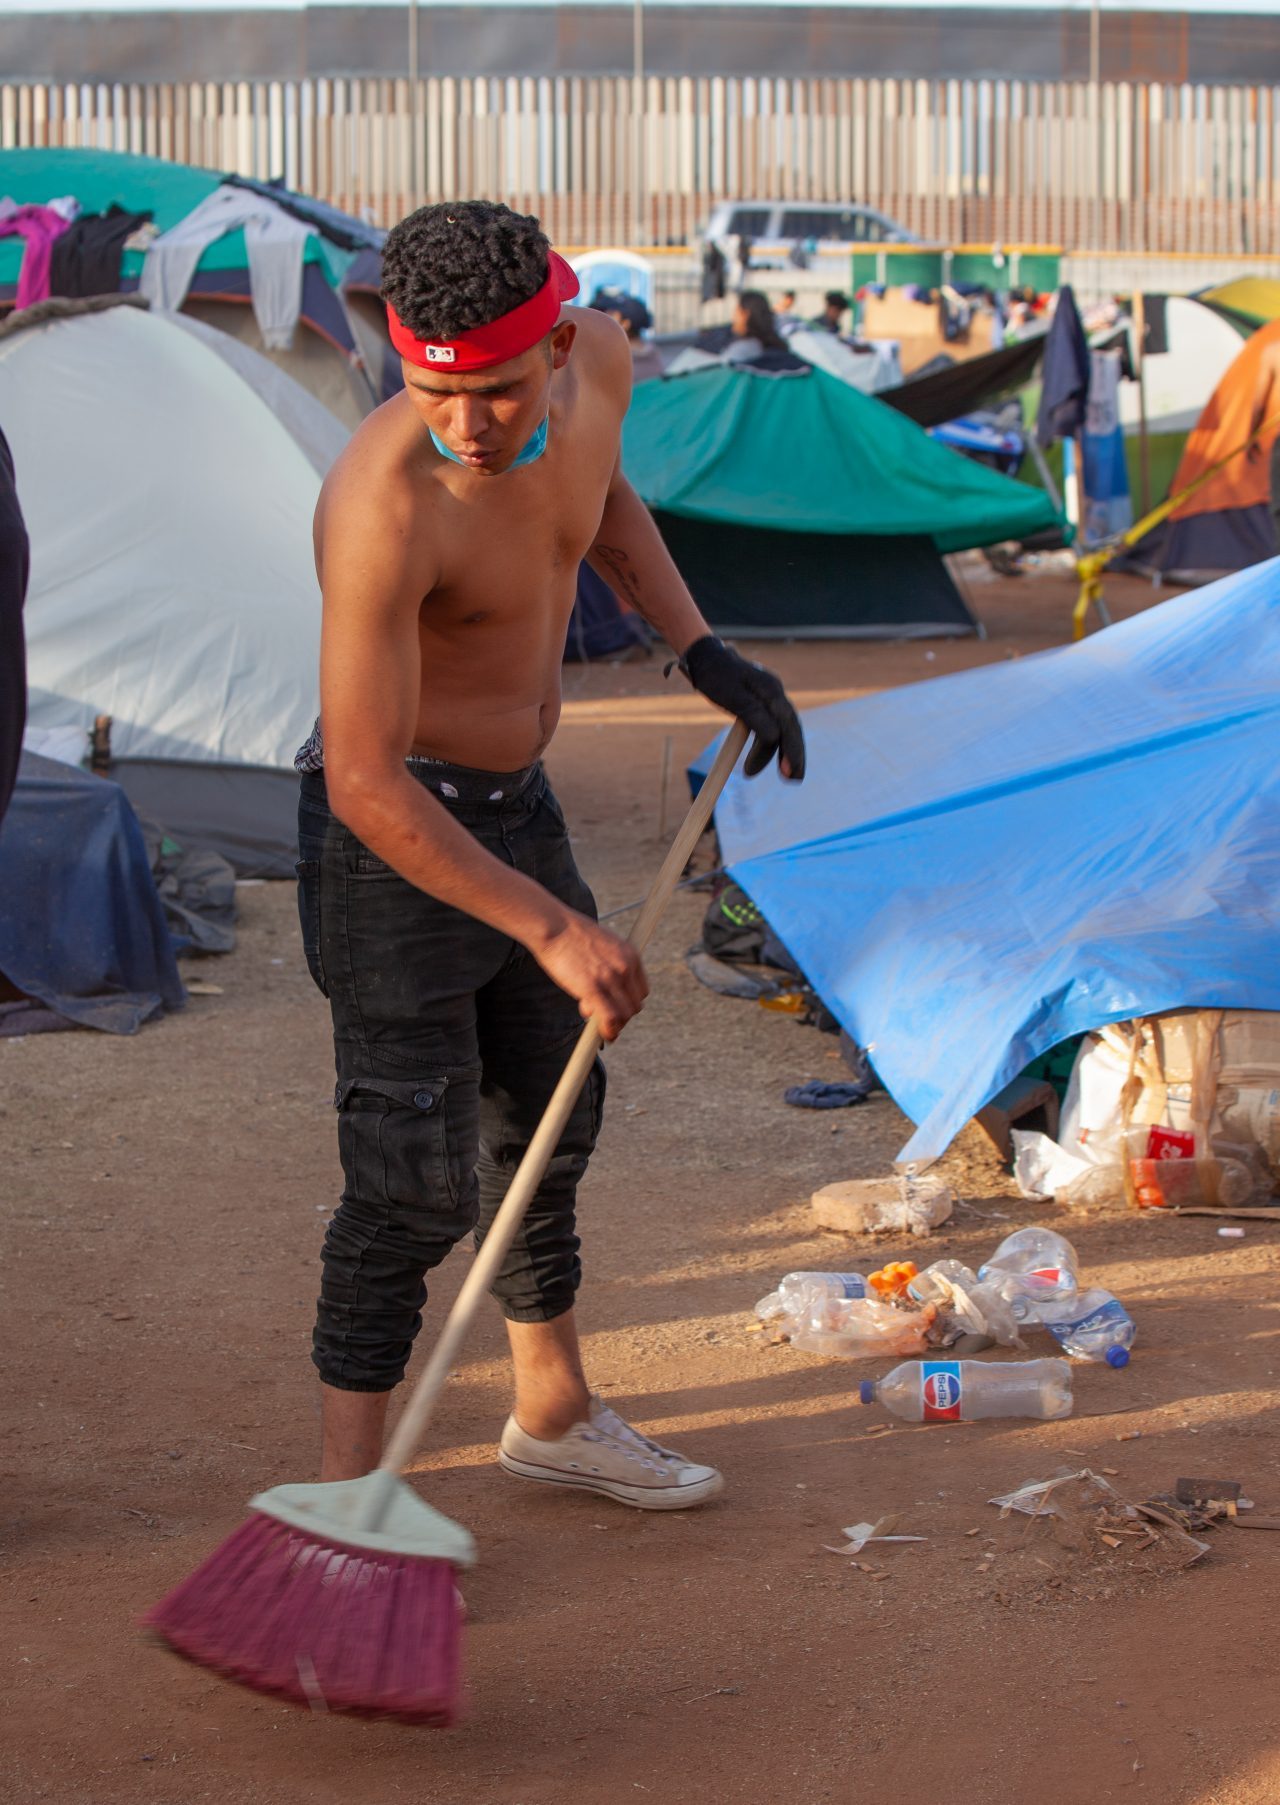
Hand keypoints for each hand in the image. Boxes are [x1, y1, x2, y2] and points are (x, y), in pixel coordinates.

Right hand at [530, 910, 649, 1041]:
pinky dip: (609, 1031)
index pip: (641, 991)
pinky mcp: (593, 988)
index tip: (615, 1007)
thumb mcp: (602, 944)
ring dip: (612, 1024)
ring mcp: (610, 979)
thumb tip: (602, 993)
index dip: (627, 1002)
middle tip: (601, 1016)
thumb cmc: (571, 935)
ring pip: (624, 1015)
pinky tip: (604, 1036)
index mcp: (631, 955)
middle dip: (620, 1015)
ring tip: (593, 1018)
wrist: (553, 925)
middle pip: (634, 1005)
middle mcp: (625, 967)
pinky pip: (610, 1019)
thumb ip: (608, 966)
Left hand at [677, 636, 805, 778]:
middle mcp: (776, 693)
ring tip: (783, 774)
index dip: (789, 751)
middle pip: (791, 728)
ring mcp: (770, 696)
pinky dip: (774, 743)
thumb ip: (755, 717)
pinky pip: (774, 725)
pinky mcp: (762, 701)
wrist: (705, 655)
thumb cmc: (715, 675)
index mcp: (772, 691)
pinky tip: (770, 756)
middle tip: (793, 780)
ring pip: (784, 728)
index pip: (787, 726)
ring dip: (783, 752)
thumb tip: (774, 739)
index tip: (786, 774)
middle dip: (794, 755)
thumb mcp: (732, 698)